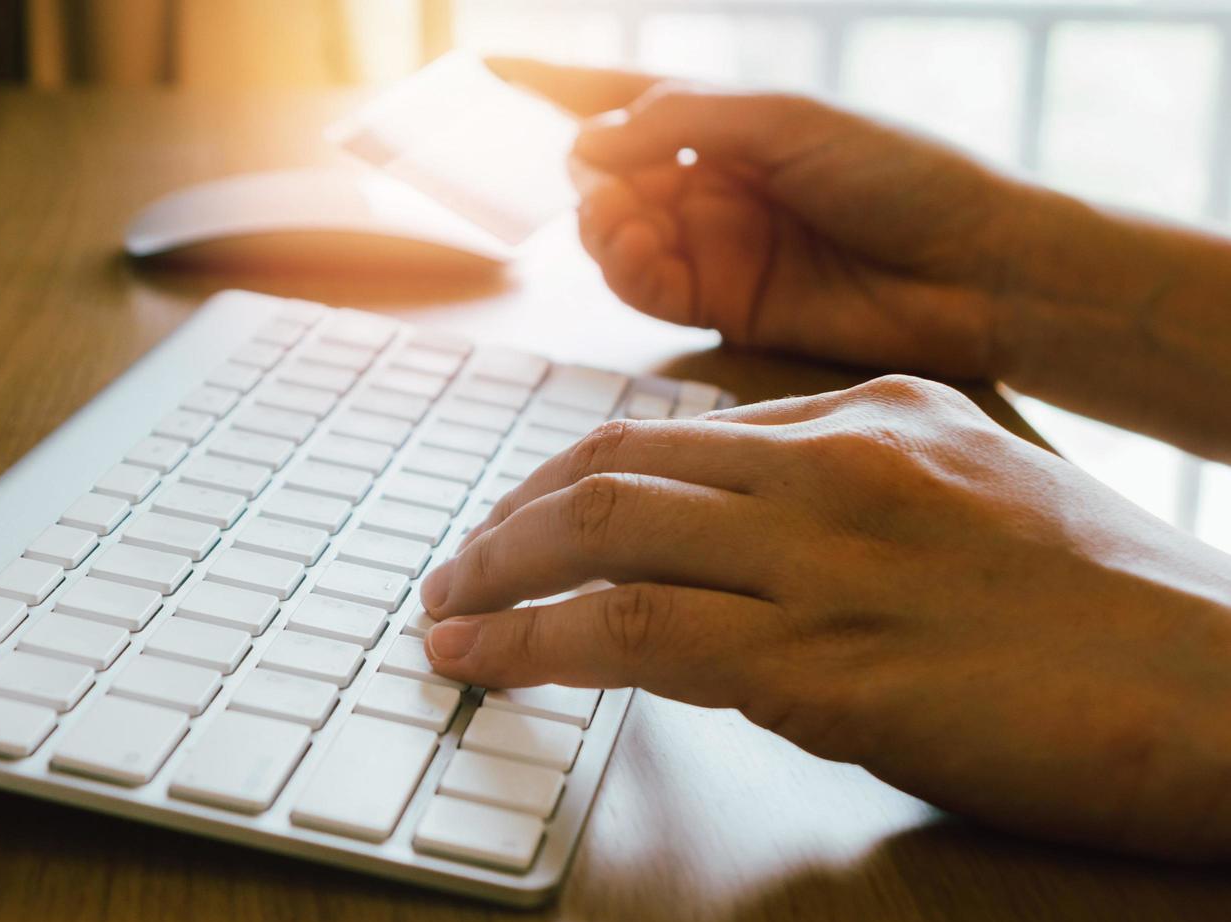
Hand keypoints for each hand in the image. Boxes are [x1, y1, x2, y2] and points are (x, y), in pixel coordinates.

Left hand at [420, 375, 1230, 858]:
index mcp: (879, 411)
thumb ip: (870, 496)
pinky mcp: (817, 659)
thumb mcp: (986, 504)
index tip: (534, 515)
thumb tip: (760, 542)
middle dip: (516, 514)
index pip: (682, 428)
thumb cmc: (1120, 615)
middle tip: (463, 559)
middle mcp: (838, 460)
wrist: (1229, 693)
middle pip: (618, 460)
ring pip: (603, 529)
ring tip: (444, 611)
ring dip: (497, 573)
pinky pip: (630, 630)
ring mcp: (822, 552)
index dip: (582, 474)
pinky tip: (480, 661)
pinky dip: (532, 643)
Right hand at [493, 58, 1027, 377]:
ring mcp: (717, 245)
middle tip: (601, 179)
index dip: (560, 85)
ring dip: (602, 225)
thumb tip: (587, 142)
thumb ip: (685, 121)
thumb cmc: (901, 174)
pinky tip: (637, 251)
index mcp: (734, 121)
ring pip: (618, 235)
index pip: (630, 96)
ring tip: (621, 221)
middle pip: (612, 174)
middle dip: (591, 174)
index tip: (490, 71)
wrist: (978, 271)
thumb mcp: (787, 119)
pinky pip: (648, 287)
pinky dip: (627, 269)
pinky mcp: (725, 303)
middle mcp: (716, 182)